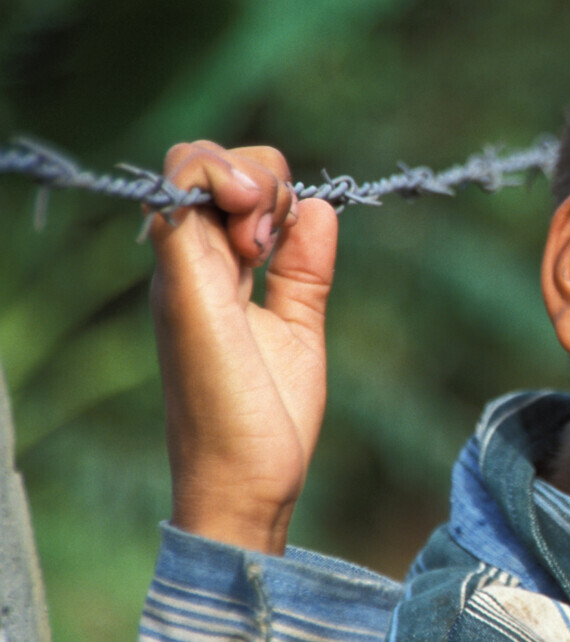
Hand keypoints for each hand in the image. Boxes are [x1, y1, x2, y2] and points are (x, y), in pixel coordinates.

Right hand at [147, 141, 337, 554]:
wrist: (249, 481)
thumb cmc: (267, 420)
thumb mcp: (298, 328)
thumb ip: (305, 271)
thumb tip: (321, 208)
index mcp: (213, 272)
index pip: (226, 185)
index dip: (272, 187)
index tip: (299, 231)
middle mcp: (189, 263)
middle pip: (206, 161)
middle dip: (261, 172)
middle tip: (281, 234)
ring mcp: (181, 272)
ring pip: (190, 163)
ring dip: (245, 177)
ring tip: (268, 236)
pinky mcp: (183, 287)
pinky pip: (176, 199)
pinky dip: (220, 186)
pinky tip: (260, 237)